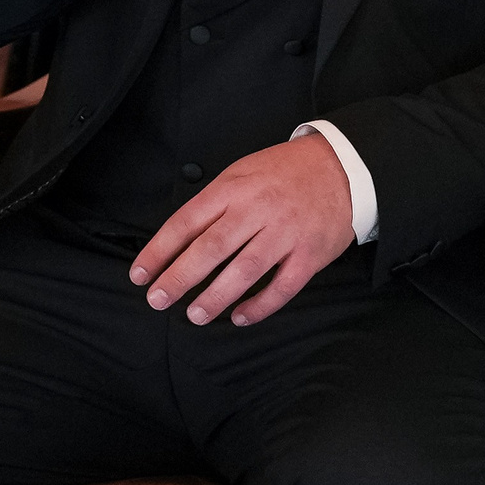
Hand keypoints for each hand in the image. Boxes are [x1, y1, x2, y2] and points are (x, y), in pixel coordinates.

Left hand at [130, 136, 355, 324]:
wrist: (344, 167)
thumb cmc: (286, 173)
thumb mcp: (243, 173)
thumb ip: (214, 203)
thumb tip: (179, 241)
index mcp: (235, 188)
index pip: (187, 221)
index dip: (160, 251)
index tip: (140, 274)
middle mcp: (258, 210)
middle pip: (211, 248)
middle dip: (179, 277)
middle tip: (158, 300)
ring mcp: (286, 233)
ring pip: (245, 270)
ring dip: (216, 297)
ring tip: (195, 315)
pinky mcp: (310, 254)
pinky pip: (282, 287)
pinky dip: (260, 306)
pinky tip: (240, 317)